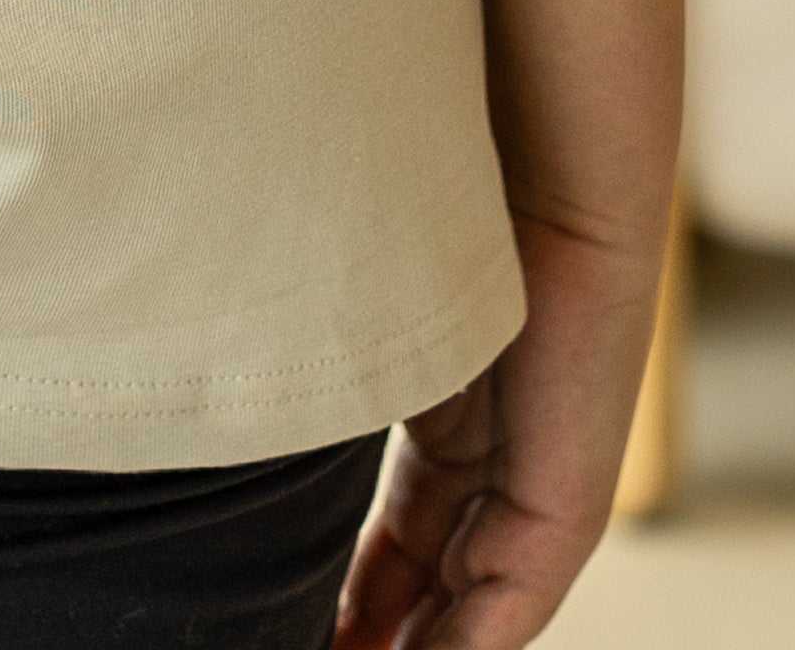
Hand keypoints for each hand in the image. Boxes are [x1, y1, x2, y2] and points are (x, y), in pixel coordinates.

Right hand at [336, 209, 669, 647]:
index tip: (293, 623)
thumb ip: (330, 370)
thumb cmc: (444, 228)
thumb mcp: (368, 319)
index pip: (396, 548)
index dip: (349, 596)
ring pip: (466, 611)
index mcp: (449, 430)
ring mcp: (534, 499)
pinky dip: (459, 645)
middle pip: (427, 590)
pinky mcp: (566, 511)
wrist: (546, 190)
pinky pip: (508, 606)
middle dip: (372, 634)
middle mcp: (494, 475)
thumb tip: (228, 406)